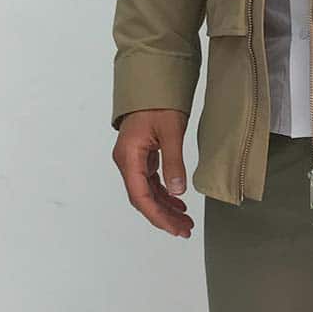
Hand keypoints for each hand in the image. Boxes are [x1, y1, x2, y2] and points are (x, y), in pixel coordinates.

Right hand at [113, 108, 192, 237]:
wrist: (151, 81)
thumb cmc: (158, 101)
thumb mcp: (171, 132)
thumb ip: (173, 163)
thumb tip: (177, 192)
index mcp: (129, 157)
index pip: (141, 196)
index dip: (158, 216)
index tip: (174, 229)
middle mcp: (127, 161)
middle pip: (143, 198)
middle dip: (163, 217)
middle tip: (185, 230)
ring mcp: (133, 159)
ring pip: (147, 192)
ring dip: (165, 208)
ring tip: (185, 221)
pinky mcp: (141, 156)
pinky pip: (151, 182)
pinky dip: (164, 194)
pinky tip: (178, 203)